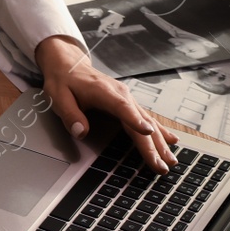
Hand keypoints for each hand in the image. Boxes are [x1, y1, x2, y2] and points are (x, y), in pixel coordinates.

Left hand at [35, 35, 178, 173]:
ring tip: (171, 161)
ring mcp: (127, 98)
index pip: (122, 108)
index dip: (135, 120)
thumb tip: (81, 132)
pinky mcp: (128, 103)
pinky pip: (146, 118)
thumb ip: (70, 115)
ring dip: (160, 142)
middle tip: (161, 166)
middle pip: (140, 121)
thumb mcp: (58, 96)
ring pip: (148, 122)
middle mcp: (121, 94)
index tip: (148, 132)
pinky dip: (160, 131)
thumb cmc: (63, 80)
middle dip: (152, 145)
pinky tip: (171, 140)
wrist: (68, 64)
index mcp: (104, 92)